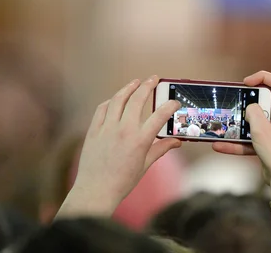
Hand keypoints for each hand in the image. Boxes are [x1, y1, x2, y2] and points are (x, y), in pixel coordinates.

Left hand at [61, 76, 180, 217]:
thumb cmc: (122, 182)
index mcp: (140, 140)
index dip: (170, 106)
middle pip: (137, 99)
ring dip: (129, 88)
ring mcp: (106, 129)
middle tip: (154, 79)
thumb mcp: (145, 165)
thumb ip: (161, 149)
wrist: (95, 191)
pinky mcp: (93, 131)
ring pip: (118, 99)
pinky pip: (102, 109)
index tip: (175, 102)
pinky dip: (111, 101)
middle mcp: (123, 131)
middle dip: (147, 86)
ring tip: (136, 82)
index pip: (160, 115)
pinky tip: (117, 99)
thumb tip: (177, 141)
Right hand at [212, 71, 270, 197]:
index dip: (262, 77)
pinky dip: (237, 143)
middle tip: (233, 104)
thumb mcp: (261, 129)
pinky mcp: (268, 146)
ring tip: (223, 125)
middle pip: (264, 102)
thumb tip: (250, 108)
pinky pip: (251, 140)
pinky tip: (219, 146)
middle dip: (246, 103)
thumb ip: (253, 112)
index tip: (245, 83)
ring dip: (239, 125)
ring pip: (254, 123)